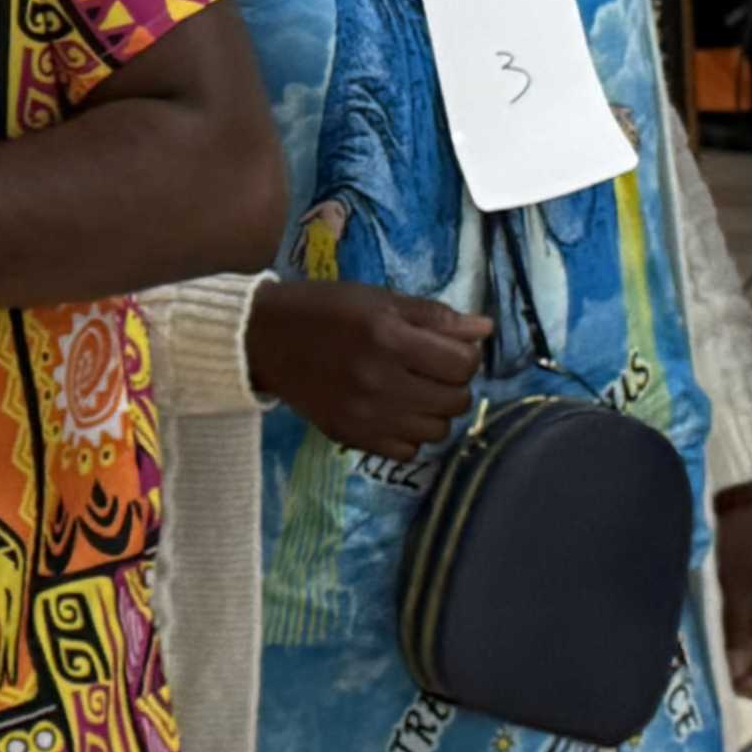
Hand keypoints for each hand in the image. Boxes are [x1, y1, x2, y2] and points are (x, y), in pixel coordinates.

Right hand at [243, 280, 491, 460]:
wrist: (265, 340)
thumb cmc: (327, 309)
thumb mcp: (380, 300)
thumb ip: (434, 316)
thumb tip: (485, 330)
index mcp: (389, 338)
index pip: (462, 363)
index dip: (465, 354)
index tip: (449, 347)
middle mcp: (380, 381)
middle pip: (456, 400)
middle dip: (453, 383)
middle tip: (430, 368)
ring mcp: (366, 415)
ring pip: (437, 430)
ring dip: (434, 410)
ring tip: (414, 391)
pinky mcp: (352, 437)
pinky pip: (408, 452)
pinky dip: (409, 434)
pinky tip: (395, 412)